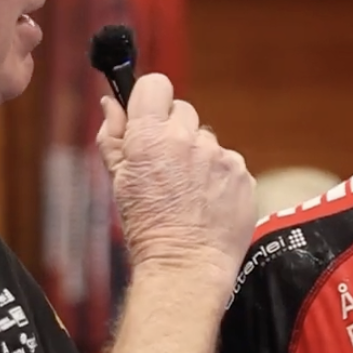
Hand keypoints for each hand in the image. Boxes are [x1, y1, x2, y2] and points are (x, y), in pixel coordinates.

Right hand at [96, 74, 255, 278]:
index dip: (151, 99)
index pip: (156, 86)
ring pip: (206, 140)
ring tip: (188, 191)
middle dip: (174, 132)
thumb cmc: (148, 228)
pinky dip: (218, 177)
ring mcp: (219, 156)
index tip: (149, 117)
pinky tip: (207, 201)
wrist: (186, 266)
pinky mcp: (241, 174)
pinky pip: (228, 163)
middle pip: (183, 111)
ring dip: (198, 157)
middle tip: (167, 166)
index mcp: (150, 137)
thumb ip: (113, 136)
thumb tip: (111, 104)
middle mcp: (187, 140)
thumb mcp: (118, 181)